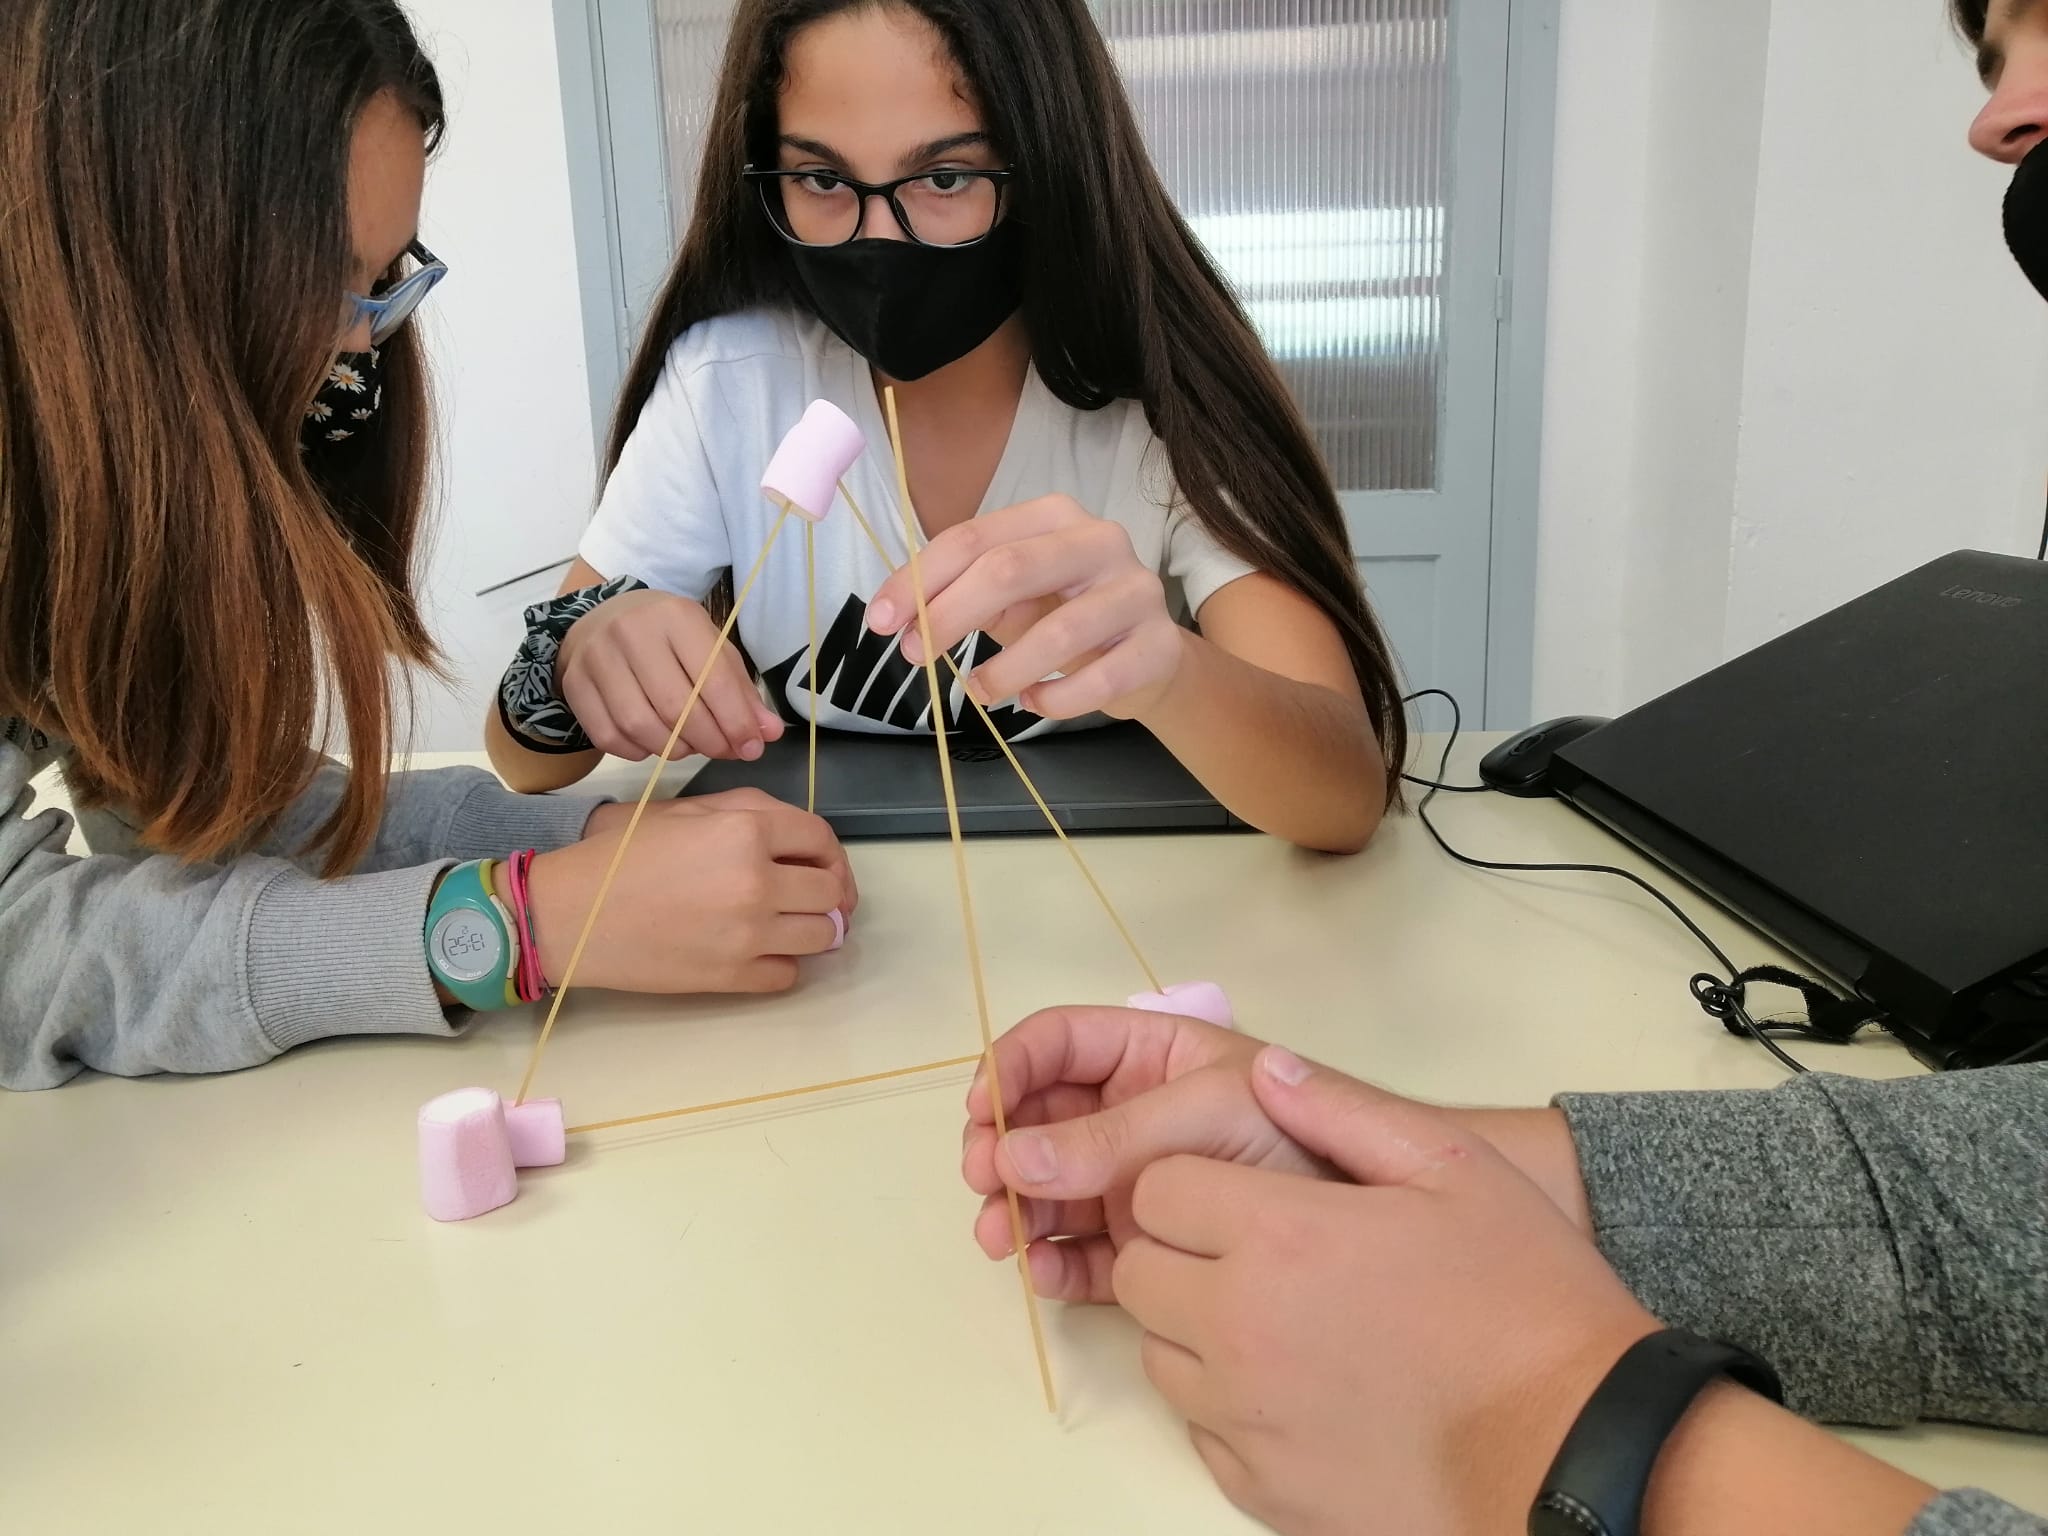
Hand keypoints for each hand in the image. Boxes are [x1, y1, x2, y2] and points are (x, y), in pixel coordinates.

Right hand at [530, 791, 854, 993]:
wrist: (568, 914)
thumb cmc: (619, 855)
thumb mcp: (684, 810)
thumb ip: (748, 812)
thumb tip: (796, 838)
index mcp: (745, 831)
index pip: (822, 840)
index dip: (830, 852)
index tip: (824, 864)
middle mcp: (757, 882)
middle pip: (831, 893)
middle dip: (830, 893)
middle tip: (816, 898)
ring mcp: (748, 934)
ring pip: (822, 936)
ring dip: (815, 929)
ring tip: (794, 924)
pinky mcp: (731, 977)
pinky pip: (788, 975)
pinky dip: (783, 963)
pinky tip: (761, 951)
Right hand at [556, 588, 783, 761]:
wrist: (602, 618)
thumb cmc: (668, 637)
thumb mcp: (710, 649)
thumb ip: (741, 692)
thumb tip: (768, 734)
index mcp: (676, 616)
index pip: (712, 679)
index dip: (736, 722)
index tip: (751, 748)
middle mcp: (632, 631)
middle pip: (676, 708)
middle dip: (708, 741)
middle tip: (722, 751)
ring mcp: (597, 657)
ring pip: (641, 726)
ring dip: (673, 749)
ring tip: (688, 745)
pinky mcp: (574, 683)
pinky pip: (609, 736)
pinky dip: (637, 751)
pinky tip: (653, 743)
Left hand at [865, 496, 1188, 719]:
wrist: (1148, 658)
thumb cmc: (1066, 617)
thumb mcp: (1012, 596)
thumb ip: (961, 595)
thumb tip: (899, 618)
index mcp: (1055, 517)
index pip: (975, 538)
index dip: (919, 580)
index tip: (880, 620)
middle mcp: (1100, 541)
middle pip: (1010, 569)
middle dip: (950, 615)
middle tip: (914, 655)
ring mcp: (1136, 592)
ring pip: (1060, 631)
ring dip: (1004, 669)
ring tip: (978, 690)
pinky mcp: (1159, 646)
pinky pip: (1099, 680)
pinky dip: (1055, 700)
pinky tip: (1033, 703)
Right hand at [962, 1006, 1328, 1300]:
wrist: (1367, 1222)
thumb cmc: (1298, 1137)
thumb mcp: (1207, 1115)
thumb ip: (1111, 1137)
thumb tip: (1011, 1160)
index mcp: (1147, 1057)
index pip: (1057, 1045)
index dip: (1011, 1070)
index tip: (983, 1114)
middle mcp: (1129, 1116)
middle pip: (1036, 1122)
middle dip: (999, 1149)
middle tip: (985, 1184)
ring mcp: (1132, 1183)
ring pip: (1046, 1190)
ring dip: (1014, 1211)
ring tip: (1003, 1241)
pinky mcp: (1143, 1246)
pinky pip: (1079, 1252)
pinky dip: (1052, 1264)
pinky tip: (1046, 1273)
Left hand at [1113, 1045, 1659, 1535]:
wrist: (1579, 1450)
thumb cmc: (1526, 1301)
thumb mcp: (1454, 1169)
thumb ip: (1343, 1111)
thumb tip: (1266, 1071)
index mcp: (1278, 1237)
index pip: (1155, 1190)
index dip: (1193, 1182)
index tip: (1243, 1196)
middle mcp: (1239, 1328)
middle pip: (1141, 1271)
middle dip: (1180, 1251)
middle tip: (1258, 1254)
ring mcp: (1245, 1418)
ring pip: (1160, 1354)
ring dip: (1198, 1329)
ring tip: (1287, 1322)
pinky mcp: (1260, 1489)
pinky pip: (1202, 1431)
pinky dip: (1232, 1408)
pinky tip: (1304, 1390)